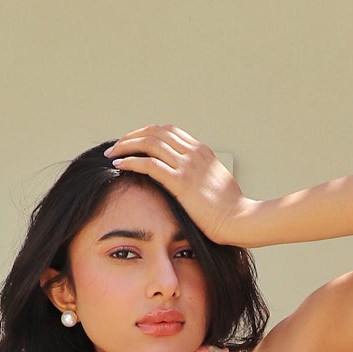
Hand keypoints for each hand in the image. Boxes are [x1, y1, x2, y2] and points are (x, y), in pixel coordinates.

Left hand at [104, 126, 251, 244]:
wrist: (240, 220)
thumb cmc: (230, 210)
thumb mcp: (216, 184)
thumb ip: (201, 176)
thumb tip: (189, 181)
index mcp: (202, 151)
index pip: (168, 131)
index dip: (147, 133)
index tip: (133, 142)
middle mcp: (194, 153)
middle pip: (156, 132)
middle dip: (132, 136)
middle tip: (117, 146)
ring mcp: (188, 165)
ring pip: (149, 143)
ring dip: (127, 146)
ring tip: (112, 154)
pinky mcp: (181, 182)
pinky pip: (149, 164)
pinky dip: (131, 162)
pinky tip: (120, 165)